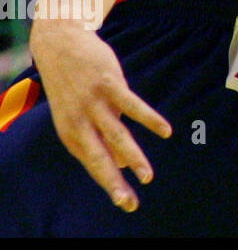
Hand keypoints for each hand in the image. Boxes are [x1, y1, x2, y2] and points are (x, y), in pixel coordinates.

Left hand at [29, 20, 171, 211]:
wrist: (59, 46)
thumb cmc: (74, 83)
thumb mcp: (81, 112)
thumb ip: (100, 136)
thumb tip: (123, 164)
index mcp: (71, 133)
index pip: (93, 165)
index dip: (110, 183)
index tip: (126, 202)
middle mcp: (79, 122)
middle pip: (99, 159)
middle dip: (115, 183)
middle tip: (129, 203)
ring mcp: (94, 103)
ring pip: (117, 136)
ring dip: (134, 157)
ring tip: (148, 176)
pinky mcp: (109, 84)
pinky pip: (132, 106)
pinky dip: (149, 120)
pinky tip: (166, 131)